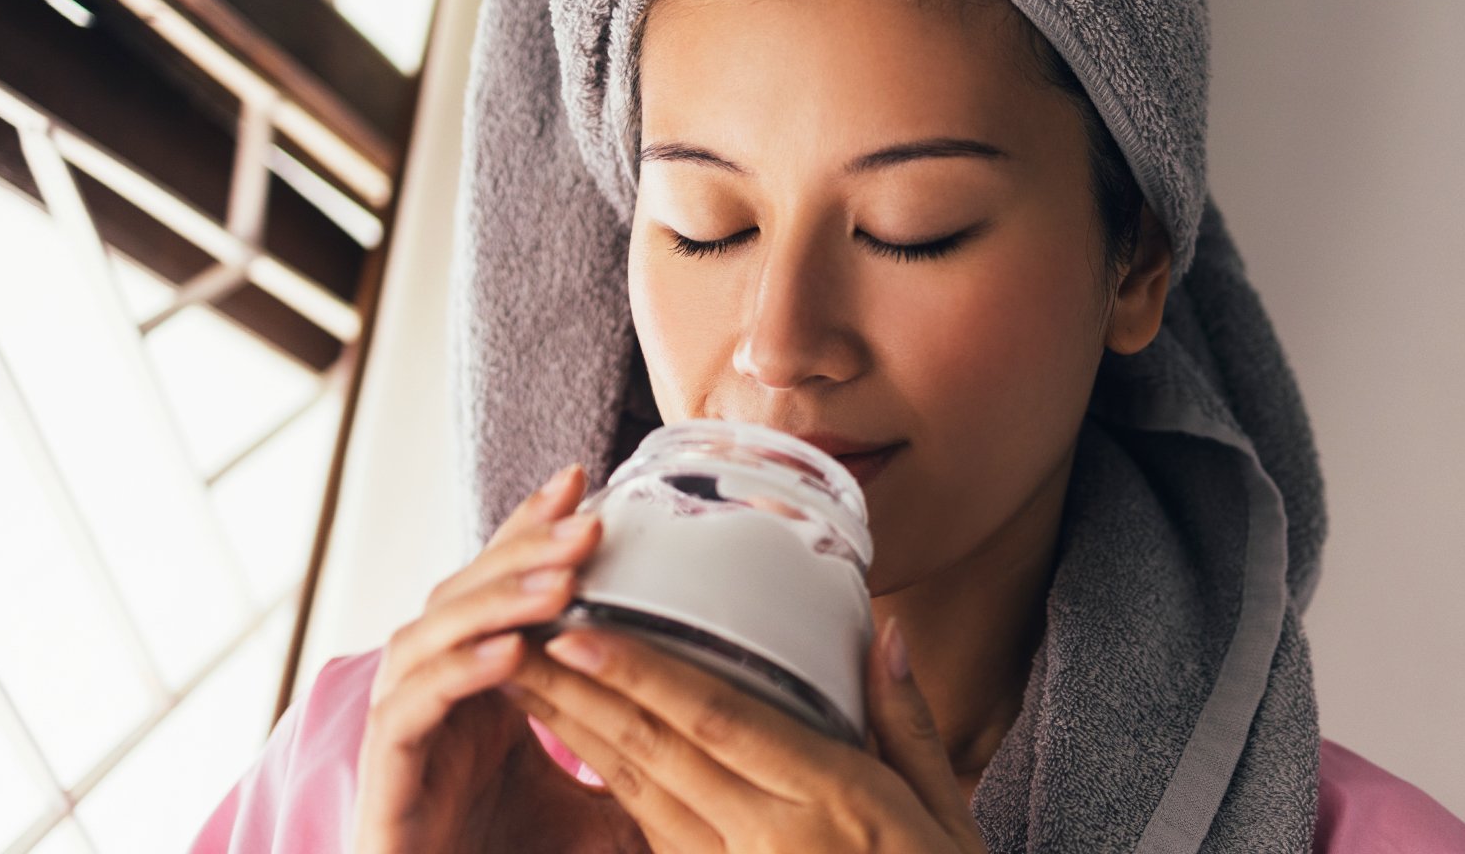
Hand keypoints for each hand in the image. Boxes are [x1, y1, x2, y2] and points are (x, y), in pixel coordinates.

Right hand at [352, 465, 645, 852]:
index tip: (583, 483)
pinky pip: (409, 709)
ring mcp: (401, 727)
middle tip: (589, 522)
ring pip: (428, 636)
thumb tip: (712, 718)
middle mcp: (432, 691)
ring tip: (561, 586)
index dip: (532, 533)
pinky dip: (455, 675)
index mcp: (479, 685)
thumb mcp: (598, 808)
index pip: (499, 587)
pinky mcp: (383, 775)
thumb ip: (631, 759)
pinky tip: (508, 656)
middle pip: (464, 594)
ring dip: (493, 605)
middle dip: (523, 553)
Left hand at [498, 616, 988, 852]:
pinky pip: (659, 846)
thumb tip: (885, 631)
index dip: (642, 676)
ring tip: (527, 685)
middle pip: (658, 756)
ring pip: (643, 801)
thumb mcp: (947, 814)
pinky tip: (581, 757)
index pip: (718, 722)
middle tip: (517, 640)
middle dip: (580, 696)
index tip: (581, 632)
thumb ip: (907, 722)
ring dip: (579, 740)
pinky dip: (616, 797)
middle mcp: (773, 842)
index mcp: (832, 800)